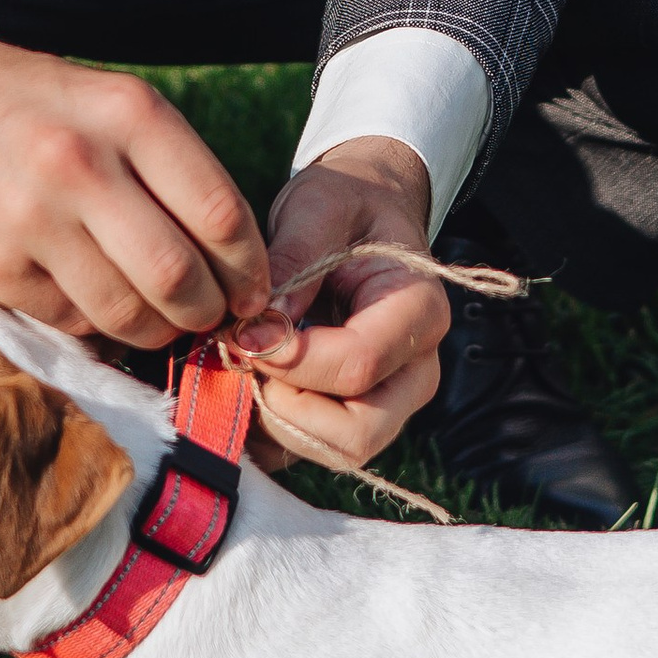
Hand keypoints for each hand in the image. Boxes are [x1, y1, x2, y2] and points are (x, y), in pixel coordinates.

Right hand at [0, 20, 272, 350]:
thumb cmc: (29, 102)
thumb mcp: (106, 101)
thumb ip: (166, 169)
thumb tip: (231, 261)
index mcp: (127, 112)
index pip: (220, 214)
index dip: (249, 269)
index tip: (252, 288)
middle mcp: (79, 162)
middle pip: (179, 276)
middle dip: (207, 311)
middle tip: (209, 315)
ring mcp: (28, 217)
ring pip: (126, 312)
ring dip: (155, 330)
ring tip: (157, 318)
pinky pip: (69, 320)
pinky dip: (92, 323)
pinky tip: (91, 299)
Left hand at [237, 139, 447, 470]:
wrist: (361, 216)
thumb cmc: (344, 206)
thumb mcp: (317, 209)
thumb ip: (293, 260)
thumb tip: (259, 325)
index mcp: (419, 312)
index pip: (358, 365)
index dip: (289, 359)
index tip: (239, 333)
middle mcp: (415, 370)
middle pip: (358, 433)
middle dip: (286, 405)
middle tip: (242, 360)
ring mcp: (391, 402)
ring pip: (334, 451)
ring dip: (273, 422)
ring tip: (237, 367)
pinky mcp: (356, 416)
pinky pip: (310, 450)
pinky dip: (268, 433)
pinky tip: (238, 388)